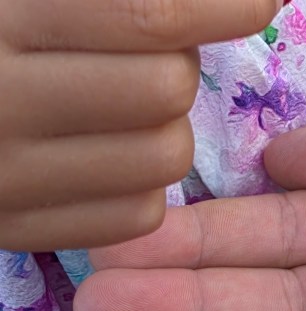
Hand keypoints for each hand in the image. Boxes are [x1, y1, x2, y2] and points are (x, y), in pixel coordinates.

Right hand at [0, 0, 281, 250]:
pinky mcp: (14, 229)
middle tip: (147, 50)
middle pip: (166, 90)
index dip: (219, 3)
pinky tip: (109, 150)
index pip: (145, 14)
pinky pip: (137, 214)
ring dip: (166, 124)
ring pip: (163, 157)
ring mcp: (4, 178)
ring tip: (121, 100)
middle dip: (178, 62)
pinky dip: (143, 181)